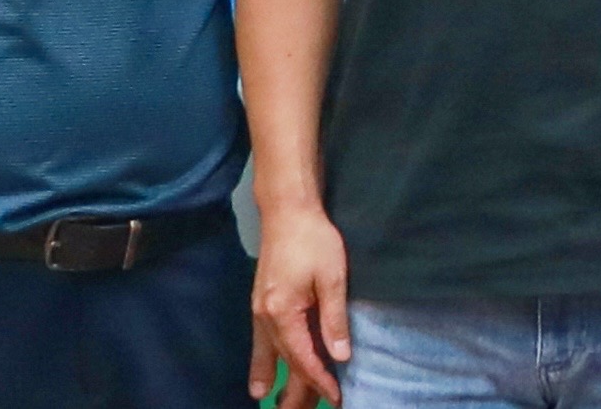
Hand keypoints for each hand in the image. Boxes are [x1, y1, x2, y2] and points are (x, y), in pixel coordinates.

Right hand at [250, 203, 353, 405]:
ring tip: (267, 399)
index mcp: (282, 311)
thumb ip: (334, 319)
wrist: (287, 211)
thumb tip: (341, 355)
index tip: (337, 396)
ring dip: (270, 376)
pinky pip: (261, 338)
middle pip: (282, 359)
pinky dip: (261, 358)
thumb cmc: (314, 240)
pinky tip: (262, 370)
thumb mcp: (332, 278)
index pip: (303, 357)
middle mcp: (265, 315)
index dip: (320, 379)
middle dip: (294, 388)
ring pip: (266, 351)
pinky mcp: (261, 301)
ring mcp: (259, 308)